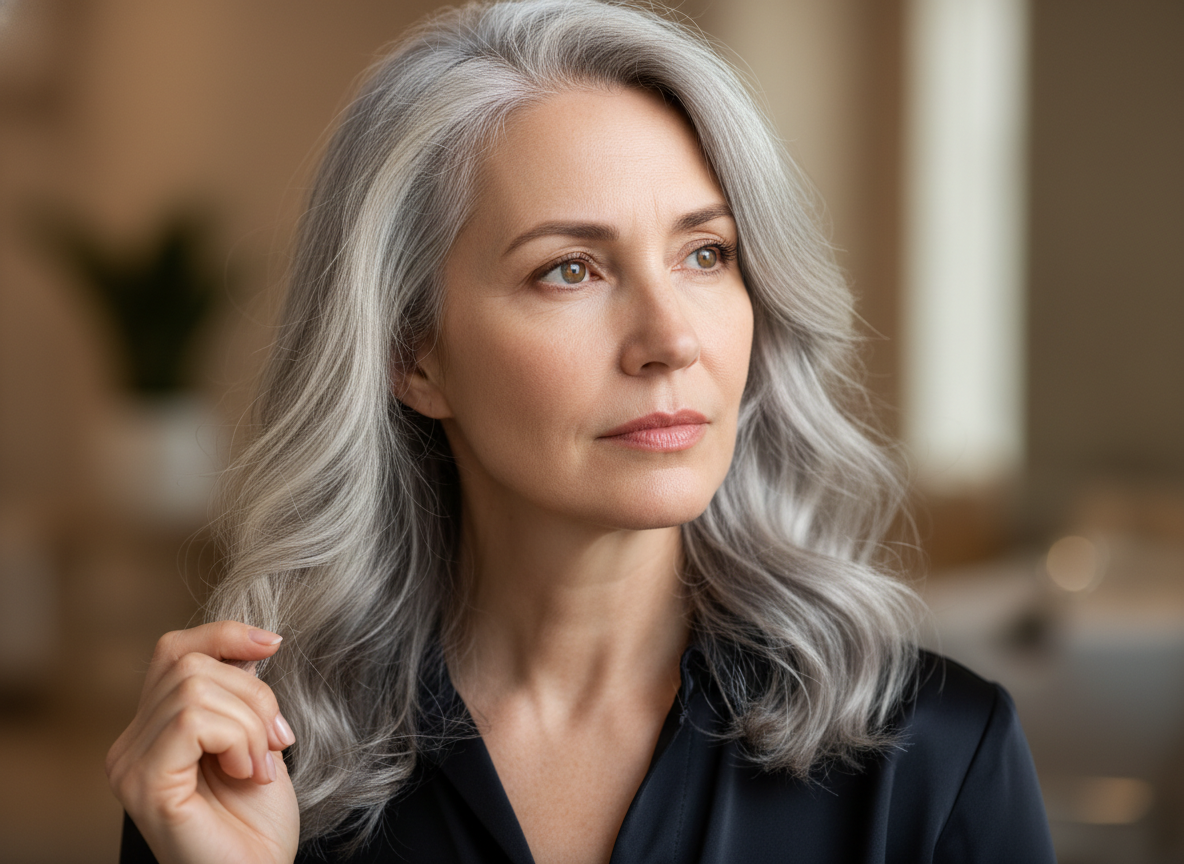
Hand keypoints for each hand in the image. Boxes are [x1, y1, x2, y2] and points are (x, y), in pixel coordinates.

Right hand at [107, 621, 299, 863]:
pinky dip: (237, 739)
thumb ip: (240, 696)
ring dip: (250, 722)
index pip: (174, 649)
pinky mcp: (144, 783)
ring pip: (195, 688)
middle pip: (192, 664)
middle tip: (276, 740)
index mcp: (153, 730)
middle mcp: (130, 745)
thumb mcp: (255, 739)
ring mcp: (130, 765)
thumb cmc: (257, 823)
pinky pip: (193, 721)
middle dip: (253, 693)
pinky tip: (247, 772)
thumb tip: (254, 645)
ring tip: (259, 765)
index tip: (275, 644)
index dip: (225, 635)